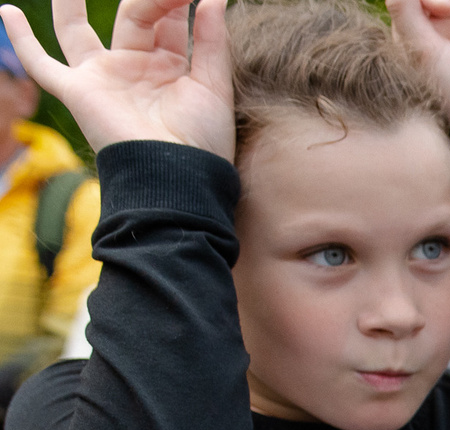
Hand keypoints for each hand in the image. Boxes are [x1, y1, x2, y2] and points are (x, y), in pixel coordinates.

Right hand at [0, 0, 234, 159]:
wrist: (178, 177)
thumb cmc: (202, 140)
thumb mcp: (213, 85)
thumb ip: (211, 41)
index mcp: (168, 67)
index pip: (167, 20)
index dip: (177, 1)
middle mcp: (133, 67)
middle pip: (133, 15)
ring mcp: (102, 77)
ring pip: (77, 30)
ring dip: (72, 3)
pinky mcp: (77, 91)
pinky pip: (40, 64)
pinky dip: (21, 40)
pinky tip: (7, 11)